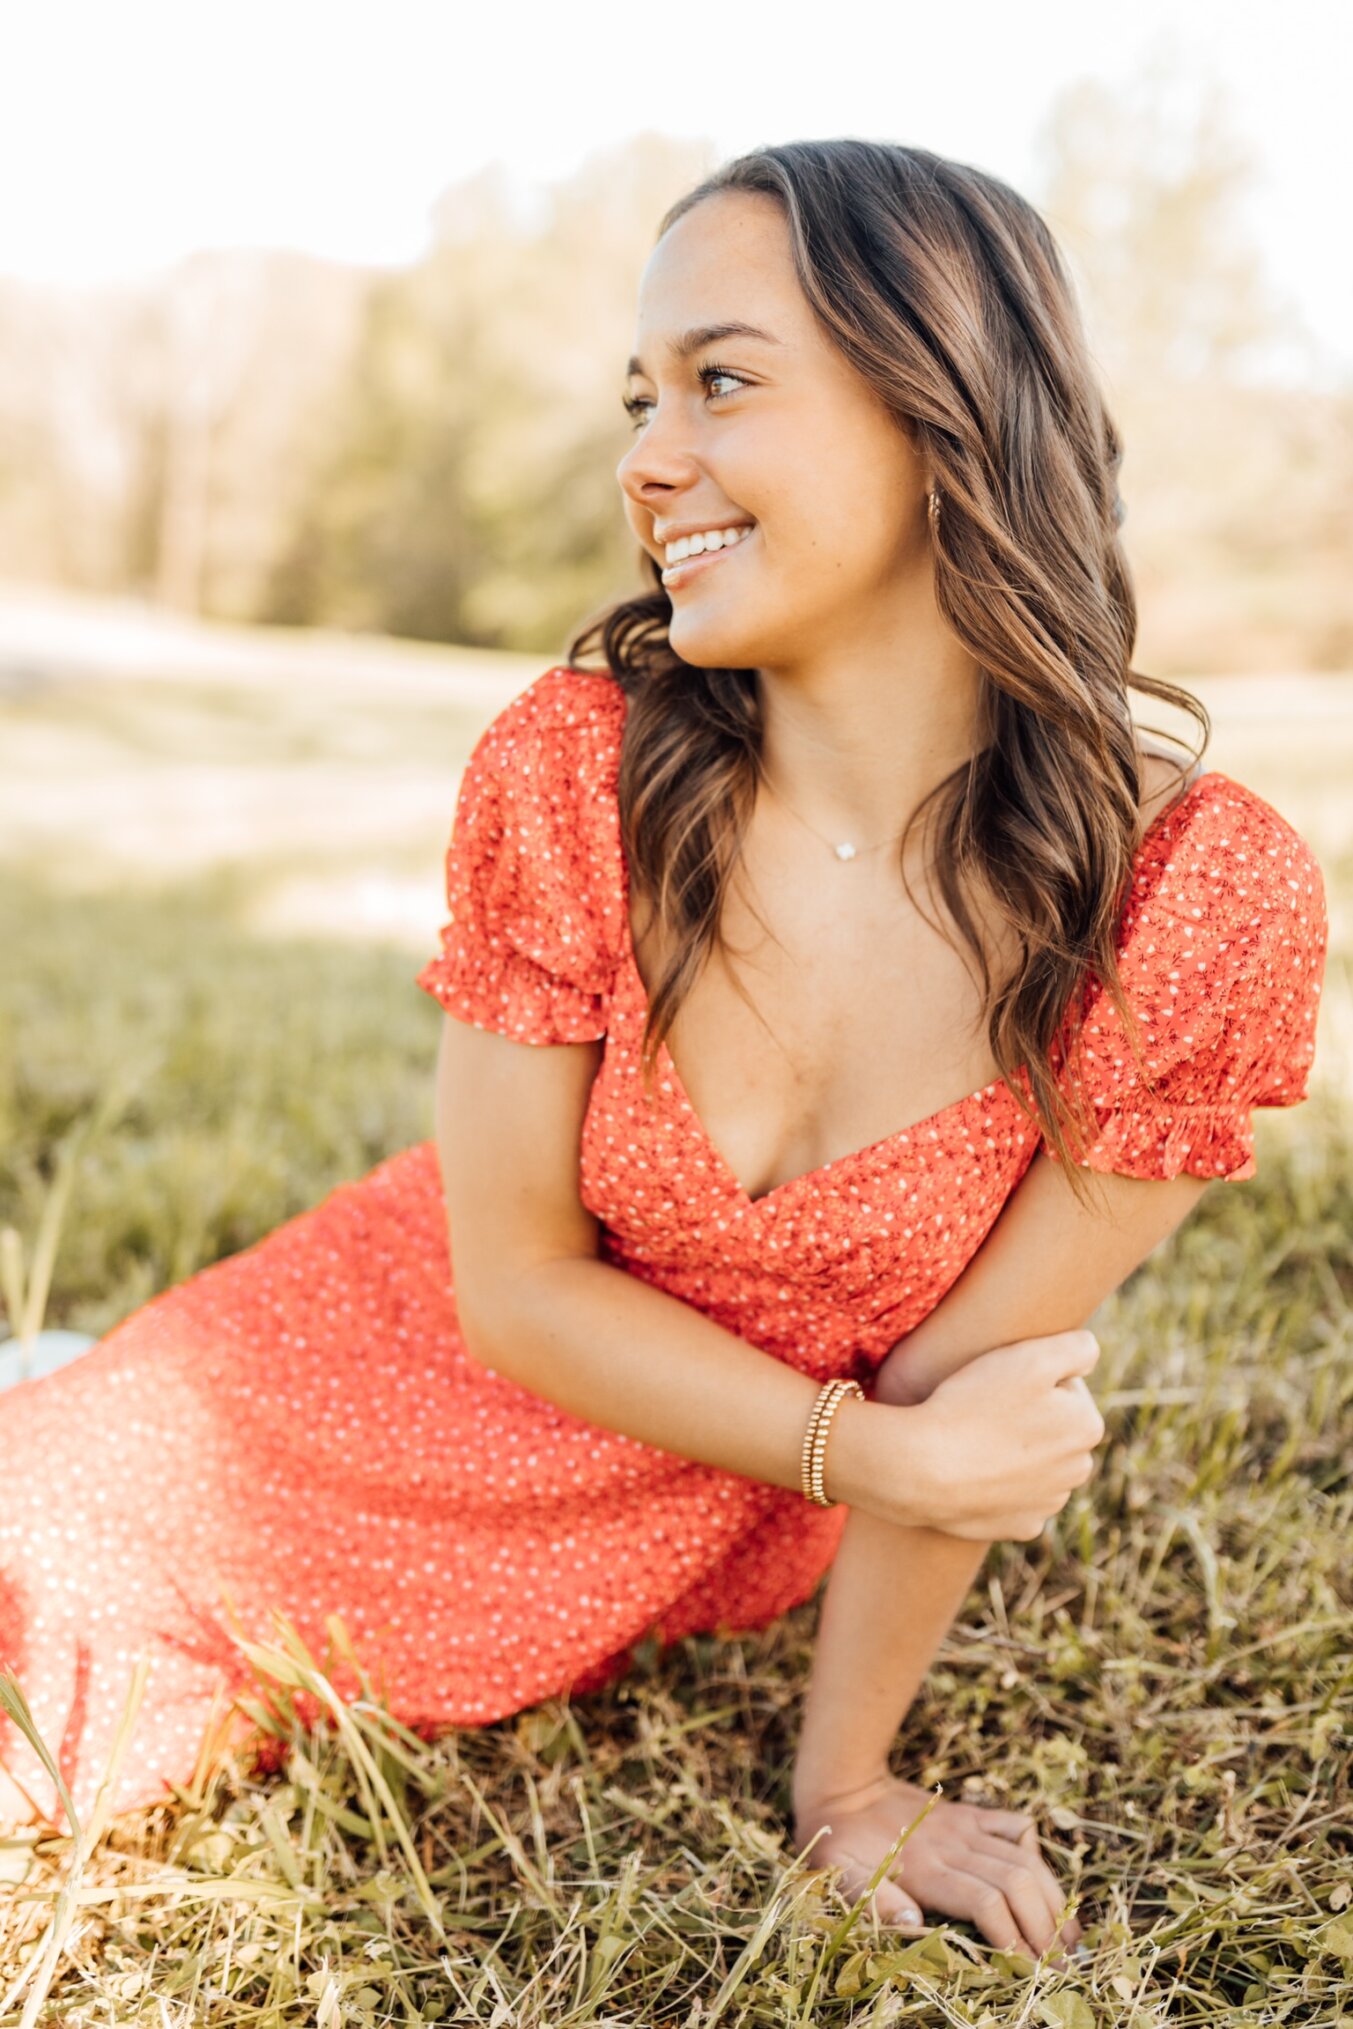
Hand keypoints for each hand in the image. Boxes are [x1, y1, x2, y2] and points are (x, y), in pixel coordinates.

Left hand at [791, 1771, 1085, 1965]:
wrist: (843, 1786)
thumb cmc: (838, 1844)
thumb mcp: (841, 1877)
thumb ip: (876, 1901)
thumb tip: (914, 1924)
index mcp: (926, 1868)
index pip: (986, 1903)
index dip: (1014, 1939)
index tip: (1032, 1972)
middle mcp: (954, 1845)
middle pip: (1017, 1884)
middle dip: (1045, 1927)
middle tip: (1065, 1967)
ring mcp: (966, 1826)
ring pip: (1025, 1859)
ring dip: (1053, 1898)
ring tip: (1071, 1938)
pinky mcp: (970, 1814)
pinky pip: (1014, 1825)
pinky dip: (1036, 1851)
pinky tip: (1043, 1882)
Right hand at [849, 1330, 1105, 1537]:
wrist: (922, 1468)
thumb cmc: (974, 1404)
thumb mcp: (1030, 1356)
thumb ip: (1078, 1347)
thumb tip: (1089, 1354)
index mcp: (1087, 1426)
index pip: (1066, 1387)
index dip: (1032, 1378)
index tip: (1002, 1384)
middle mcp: (1078, 1469)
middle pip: (1055, 1428)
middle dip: (1031, 1417)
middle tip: (986, 1409)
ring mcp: (1049, 1503)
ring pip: (1037, 1464)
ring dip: (1017, 1452)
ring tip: (977, 1440)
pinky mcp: (1021, 1527)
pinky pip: (1015, 1498)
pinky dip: (1000, 1487)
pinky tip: (975, 1473)